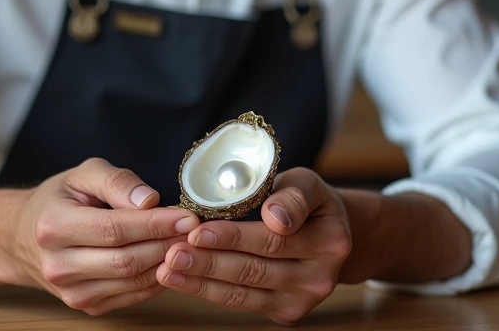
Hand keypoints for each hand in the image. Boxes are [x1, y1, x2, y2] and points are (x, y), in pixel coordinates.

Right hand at [11, 157, 200, 315]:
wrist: (23, 237)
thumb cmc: (57, 201)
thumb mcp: (82, 175)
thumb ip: (117, 181)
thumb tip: (149, 200)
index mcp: (54, 226)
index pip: (115, 229)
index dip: (155, 224)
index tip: (186, 216)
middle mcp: (59, 264)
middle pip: (126, 259)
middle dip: (167, 244)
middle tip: (195, 230)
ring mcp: (71, 291)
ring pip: (132, 281)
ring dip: (165, 263)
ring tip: (186, 243)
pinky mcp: (85, 305)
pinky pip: (131, 295)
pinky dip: (155, 278)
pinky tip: (166, 259)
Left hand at [154, 167, 351, 324]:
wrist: (329, 235)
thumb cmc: (308, 204)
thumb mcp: (308, 185)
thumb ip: (293, 196)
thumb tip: (275, 216)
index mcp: (329, 241)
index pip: (271, 239)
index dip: (232, 237)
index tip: (198, 231)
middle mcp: (319, 277)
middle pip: (254, 269)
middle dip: (208, 261)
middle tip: (172, 252)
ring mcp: (302, 299)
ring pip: (243, 291)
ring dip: (201, 280)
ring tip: (168, 268)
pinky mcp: (286, 313)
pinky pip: (241, 302)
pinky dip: (208, 291)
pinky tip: (182, 280)